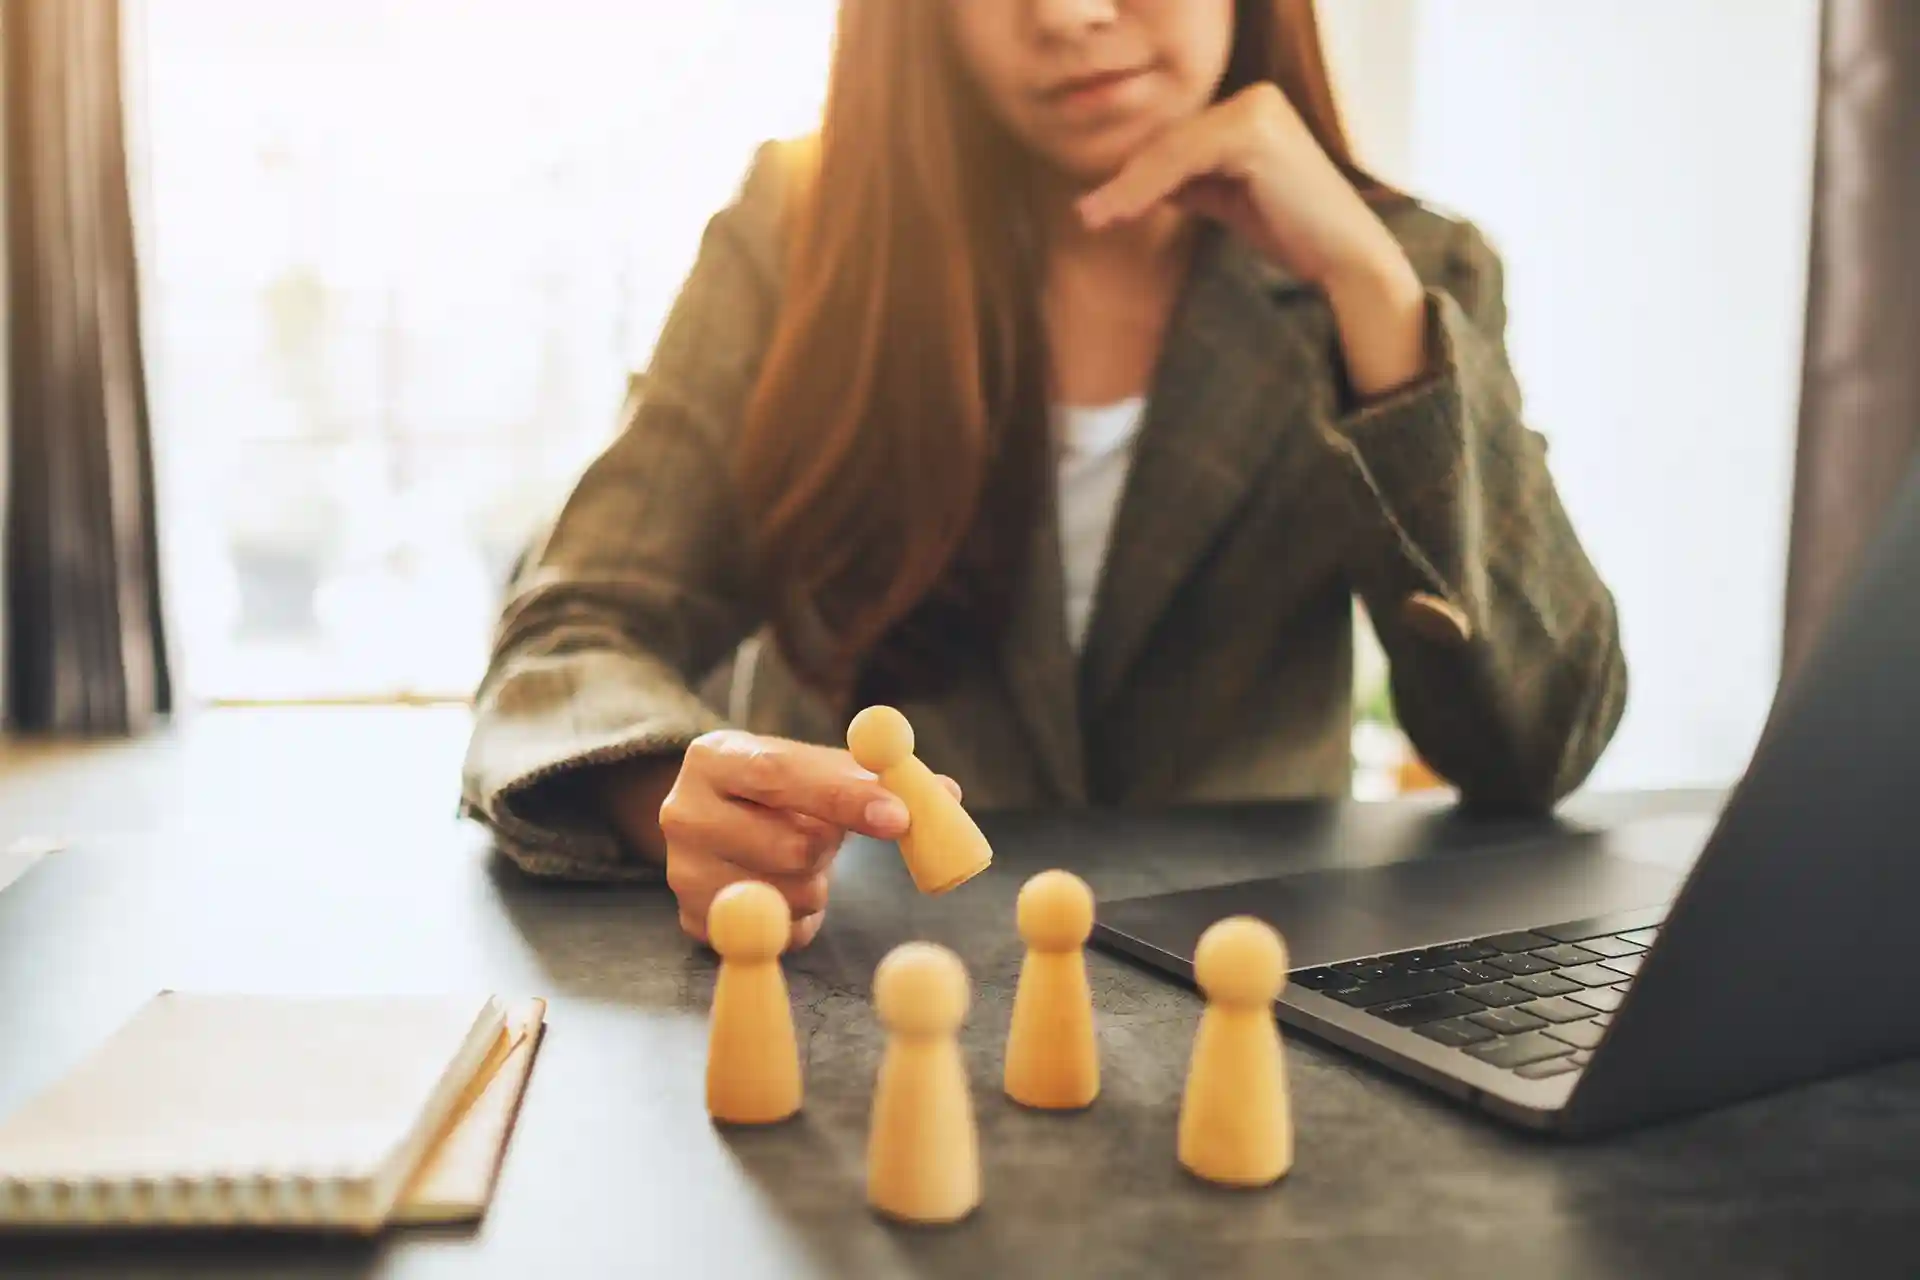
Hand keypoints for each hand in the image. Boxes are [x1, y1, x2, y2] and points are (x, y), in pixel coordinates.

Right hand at [628, 730, 960, 949]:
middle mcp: (683, 813)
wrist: (714, 819)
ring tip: (798, 857)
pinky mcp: (694, 921)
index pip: (781, 774)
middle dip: (831, 845)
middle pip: (790, 845)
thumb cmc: (778, 789)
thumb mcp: (814, 766)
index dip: (845, 797)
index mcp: (713, 758)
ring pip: (792, 894)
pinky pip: (780, 933)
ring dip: (819, 882)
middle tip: (831, 837)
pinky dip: (802, 915)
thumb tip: (946, 795)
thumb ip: (876, 775)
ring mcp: (683, 873)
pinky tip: (784, 887)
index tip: (900, 816)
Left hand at [1077, 83, 1429, 396]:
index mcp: (1251, 107)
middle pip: (1171, 141)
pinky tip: (1120, 212)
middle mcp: (1255, 97)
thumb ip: (1187, 181)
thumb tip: (1131, 182)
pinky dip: (1147, 187)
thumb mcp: (1226, 197)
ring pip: (1172, 151)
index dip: (1137, 172)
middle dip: (1127, 180)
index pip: (1178, 138)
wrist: (1344, 258)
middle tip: (1087, 214)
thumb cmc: (1290, 230)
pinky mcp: (1254, 134)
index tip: (1098, 206)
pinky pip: (1184, 161)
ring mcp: (1257, 110)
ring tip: (1094, 219)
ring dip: (1128, 187)